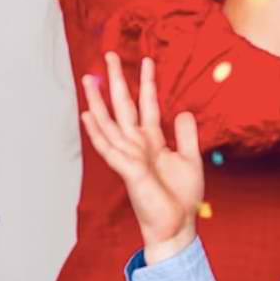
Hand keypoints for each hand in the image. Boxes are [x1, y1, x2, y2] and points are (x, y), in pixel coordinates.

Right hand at [80, 55, 203, 264]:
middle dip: (116, 81)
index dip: (147, 83)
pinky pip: (109, 147)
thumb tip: (182, 111)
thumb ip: (185, 135)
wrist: (177, 225)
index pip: (147, 105)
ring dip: (98, 100)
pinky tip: (88, 115)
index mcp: (153, 141)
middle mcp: (137, 145)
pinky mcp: (128, 170)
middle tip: (109, 55)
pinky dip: (97, 131)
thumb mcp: (190, 158)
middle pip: (124, 107)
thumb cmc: (180, 197)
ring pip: (110, 122)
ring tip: (88, 78)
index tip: (146, 60)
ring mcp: (130, 156)